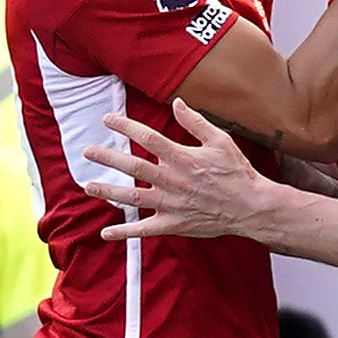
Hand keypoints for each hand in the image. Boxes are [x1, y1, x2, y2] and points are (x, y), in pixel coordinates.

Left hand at [83, 97, 268, 240]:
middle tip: (88, 151)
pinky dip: (124, 232)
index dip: (125, 126)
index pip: (147, 138)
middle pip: (133, 166)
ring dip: (108, 191)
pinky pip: (144, 229)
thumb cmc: (237, 172)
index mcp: (181, 157)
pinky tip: (106, 233)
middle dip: (108, 157)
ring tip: (88, 185)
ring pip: (132, 197)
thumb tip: (177, 103)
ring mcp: (170, 204)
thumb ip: (196, 122)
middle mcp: (171, 180)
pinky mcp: (172, 224)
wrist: (250, 207)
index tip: (108, 120)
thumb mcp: (220, 141)